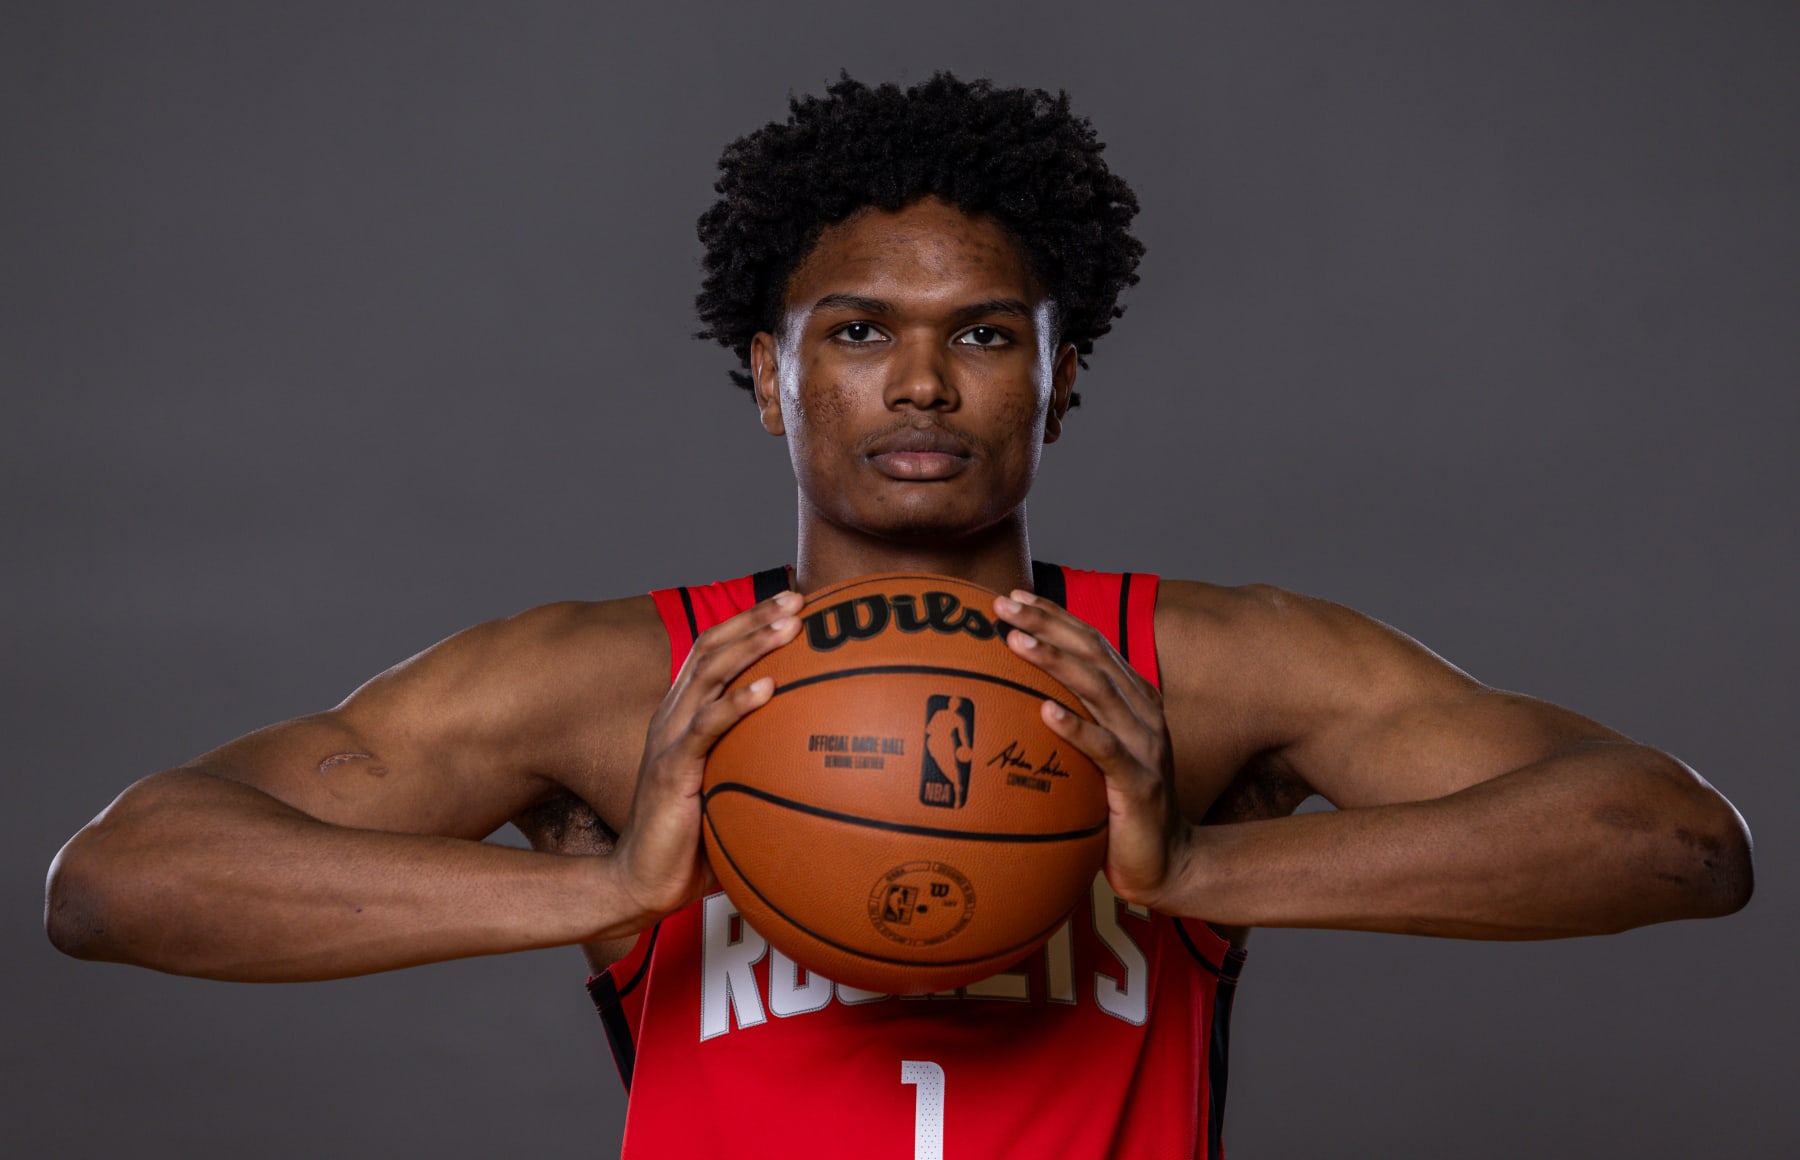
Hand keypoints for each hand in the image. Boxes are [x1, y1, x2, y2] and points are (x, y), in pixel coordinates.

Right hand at [606, 590, 802, 927]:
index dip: (748, 621)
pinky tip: (768, 688)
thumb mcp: (731, 792)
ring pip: (710, 674)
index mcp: (684, 716)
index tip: (793, 603)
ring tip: (790, 626)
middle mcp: (673, 716)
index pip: (713, 652)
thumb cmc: (691, 843)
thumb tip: (823, 765)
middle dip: (755, 617)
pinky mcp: (670, 769)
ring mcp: (669, 739)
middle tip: (798, 598)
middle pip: (712, 647)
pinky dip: (737, 703)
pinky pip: (707, 727)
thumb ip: (762, 767)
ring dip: (752, 644)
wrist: (642, 882)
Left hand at [994, 590, 1195, 911]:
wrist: (1168, 863)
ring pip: (1098, 690)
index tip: (1014, 596)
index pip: (1091, 643)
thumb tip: (1009, 702)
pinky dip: (1076, 727)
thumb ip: (1071, 723)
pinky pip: (1105, 749)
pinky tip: (1046, 712)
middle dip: (1047, 624)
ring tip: (1018, 642)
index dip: (1055, 616)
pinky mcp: (1140, 783)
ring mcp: (1144, 745)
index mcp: (1132, 698)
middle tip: (1004, 606)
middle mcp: (1142, 712)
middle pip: (1092, 653)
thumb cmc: (1119, 808)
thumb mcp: (1095, 757)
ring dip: (1055, 662)